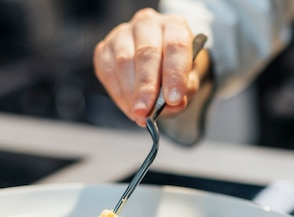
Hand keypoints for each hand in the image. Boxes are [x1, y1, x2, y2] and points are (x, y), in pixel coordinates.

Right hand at [93, 8, 209, 126]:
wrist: (159, 64)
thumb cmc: (175, 70)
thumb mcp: (188, 81)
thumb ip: (185, 90)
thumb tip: (175, 104)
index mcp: (174, 26)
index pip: (176, 46)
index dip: (174, 74)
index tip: (174, 99)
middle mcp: (148, 23)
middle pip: (146, 53)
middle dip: (147, 87)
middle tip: (147, 111)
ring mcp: (123, 34)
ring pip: (123, 62)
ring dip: (131, 94)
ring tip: (140, 114)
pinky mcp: (104, 49)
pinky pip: (108, 72)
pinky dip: (119, 94)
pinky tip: (129, 108)